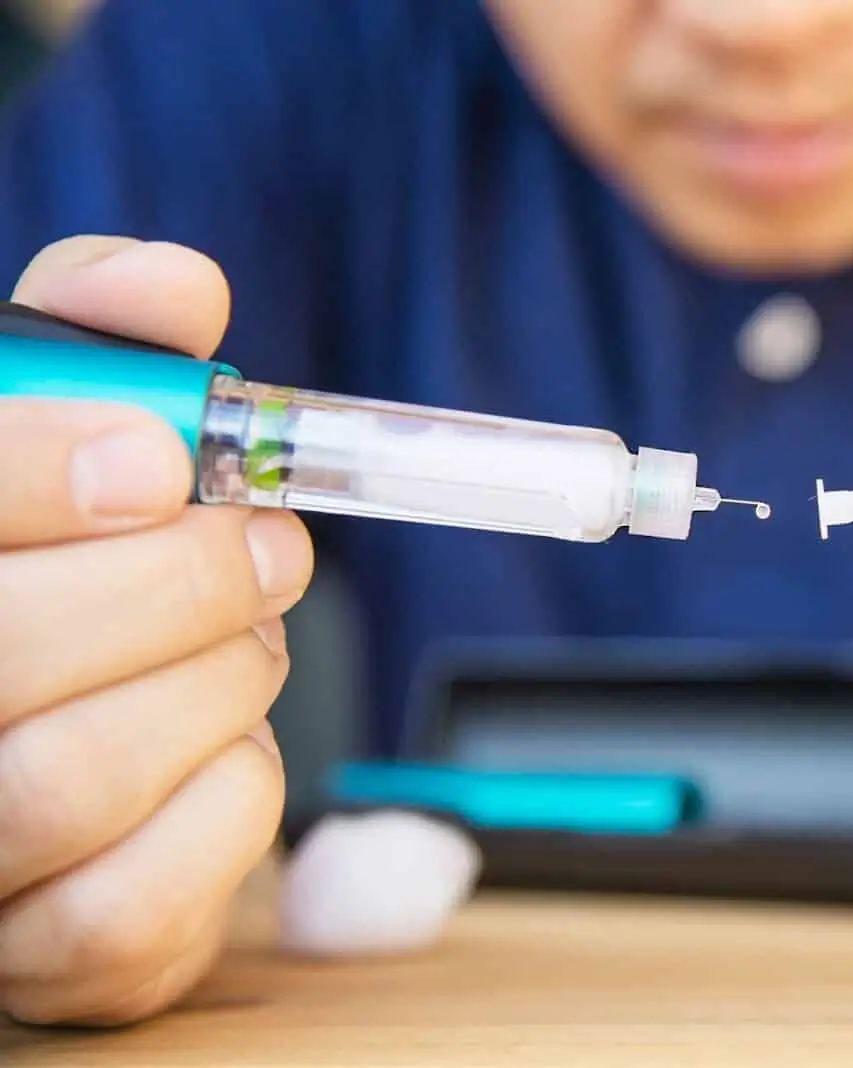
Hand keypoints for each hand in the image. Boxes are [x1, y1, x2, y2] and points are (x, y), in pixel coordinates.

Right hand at [0, 237, 312, 1025]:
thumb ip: (109, 350)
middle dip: (179, 582)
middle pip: (4, 654)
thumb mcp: (73, 431)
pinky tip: (231, 749)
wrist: (98, 739)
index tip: (164, 456)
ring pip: (69, 780)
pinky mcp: (41, 961)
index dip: (34, 473)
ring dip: (217, 685)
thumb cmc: (78, 573)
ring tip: (250, 638)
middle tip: (268, 547)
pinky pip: (138, 902)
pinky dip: (234, 803)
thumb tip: (170, 286)